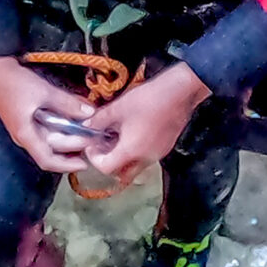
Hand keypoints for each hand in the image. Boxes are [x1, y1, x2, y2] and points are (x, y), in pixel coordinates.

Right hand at [0, 57, 102, 176]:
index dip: (67, 165)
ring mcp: (24, 127)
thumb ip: (67, 103)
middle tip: (92, 139)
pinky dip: (60, 126)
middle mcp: (24, 136)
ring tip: (86, 130)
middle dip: (73, 146)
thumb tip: (89, 113)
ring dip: (68, 136)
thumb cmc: (14, 82)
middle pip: (51, 150)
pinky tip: (71, 118)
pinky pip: (46, 129)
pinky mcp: (25, 118)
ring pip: (50, 139)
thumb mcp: (43, 92)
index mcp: (25, 135)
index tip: (85, 163)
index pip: (47, 160)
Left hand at [83, 63, 208, 186]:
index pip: (106, 168)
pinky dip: (135, 152)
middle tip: (102, 145)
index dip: (94, 158)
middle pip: (121, 174)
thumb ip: (99, 119)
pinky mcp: (165, 147)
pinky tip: (133, 131)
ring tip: (116, 136)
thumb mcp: (119, 107)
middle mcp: (145, 159)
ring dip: (123, 157)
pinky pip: (146, 157)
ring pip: (135, 167)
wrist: (180, 92)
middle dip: (109, 163)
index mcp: (131, 151)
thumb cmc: (149, 99)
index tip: (91, 145)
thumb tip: (87, 125)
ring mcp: (157, 154)